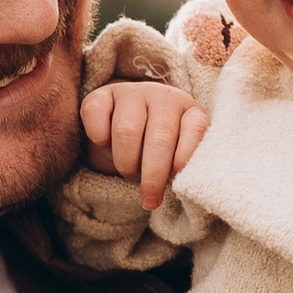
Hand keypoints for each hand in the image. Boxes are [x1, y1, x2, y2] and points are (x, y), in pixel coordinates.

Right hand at [80, 77, 210, 208]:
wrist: (121, 126)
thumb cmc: (155, 148)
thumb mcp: (175, 155)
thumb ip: (183, 165)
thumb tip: (185, 186)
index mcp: (188, 110)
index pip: (195, 129)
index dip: (185, 158)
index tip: (175, 181)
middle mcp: (162, 96)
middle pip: (159, 137)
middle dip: (153, 175)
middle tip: (149, 200)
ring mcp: (131, 92)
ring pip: (126, 130)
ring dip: (126, 162)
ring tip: (129, 172)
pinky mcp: (101, 94)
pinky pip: (96, 115)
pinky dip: (99, 138)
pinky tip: (105, 145)